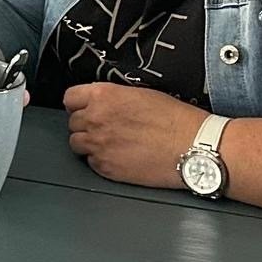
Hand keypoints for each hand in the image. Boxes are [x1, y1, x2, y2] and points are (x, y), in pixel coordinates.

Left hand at [63, 82, 207, 188]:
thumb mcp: (141, 93)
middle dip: (85, 124)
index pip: (70, 97)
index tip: (84, 107)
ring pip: (76, 144)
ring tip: (108, 143)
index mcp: (104, 96)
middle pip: (72, 122)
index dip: (78, 103)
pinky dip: (100, 160)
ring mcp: (99, 145)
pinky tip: (118, 155)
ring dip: (88, 143)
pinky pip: (91, 163)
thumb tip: (104, 102)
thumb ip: (114, 97)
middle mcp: (96, 119)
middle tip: (103, 126)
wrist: (191, 146)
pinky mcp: (106, 168)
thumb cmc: (175, 119)